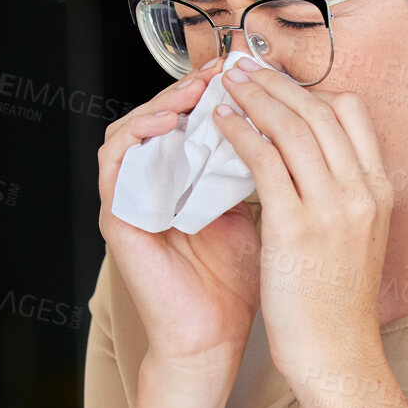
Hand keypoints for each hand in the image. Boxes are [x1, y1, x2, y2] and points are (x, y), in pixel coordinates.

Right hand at [97, 60, 261, 372]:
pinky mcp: (117, 218)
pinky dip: (138, 136)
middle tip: (224, 68)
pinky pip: (114, 162)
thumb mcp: (259, 215)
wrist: (214, 338)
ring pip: (129, 130)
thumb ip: (263, 173)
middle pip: (157, 116)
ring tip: (197, 91)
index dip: (216, 90)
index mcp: (182, 182)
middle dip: (190, 87)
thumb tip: (292, 128)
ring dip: (161, 103)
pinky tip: (172, 124)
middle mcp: (152, 186)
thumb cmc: (237, 284)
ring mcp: (131, 201)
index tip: (251, 70)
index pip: (188, 120)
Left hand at [212, 59, 393, 385]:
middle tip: (243, 64)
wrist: (337, 355)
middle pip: (319, 110)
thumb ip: (338, 197)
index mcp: (379, 191)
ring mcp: (333, 207)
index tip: (278, 80)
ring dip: (254, 95)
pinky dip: (240, 132)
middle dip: (277, 81)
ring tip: (226, 81)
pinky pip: (264, 160)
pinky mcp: (296, 227)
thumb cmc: (336, 306)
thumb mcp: (354, 240)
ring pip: (292, 126)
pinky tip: (218, 123)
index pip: (352, 114)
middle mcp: (362, 191)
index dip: (310, 89)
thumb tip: (304, 164)